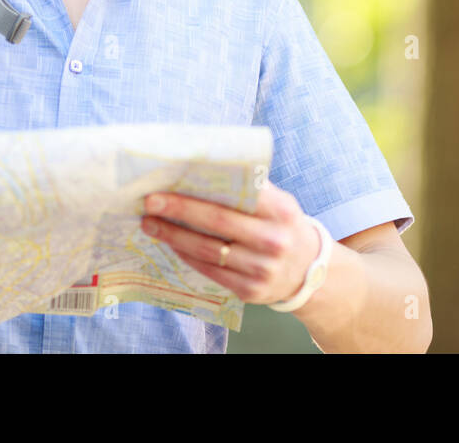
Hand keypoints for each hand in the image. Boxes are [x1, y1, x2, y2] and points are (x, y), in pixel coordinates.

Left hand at [141, 180, 323, 305]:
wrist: (308, 271)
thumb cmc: (283, 226)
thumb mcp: (279, 202)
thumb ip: (251, 188)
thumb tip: (203, 168)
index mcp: (281, 211)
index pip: (236, 196)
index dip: (198, 192)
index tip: (165, 185)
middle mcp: (273, 240)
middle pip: (217, 223)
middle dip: (178, 211)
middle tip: (149, 203)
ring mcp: (261, 269)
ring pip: (208, 251)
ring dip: (175, 236)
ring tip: (151, 224)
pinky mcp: (250, 291)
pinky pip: (210, 271)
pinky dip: (187, 256)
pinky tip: (172, 244)